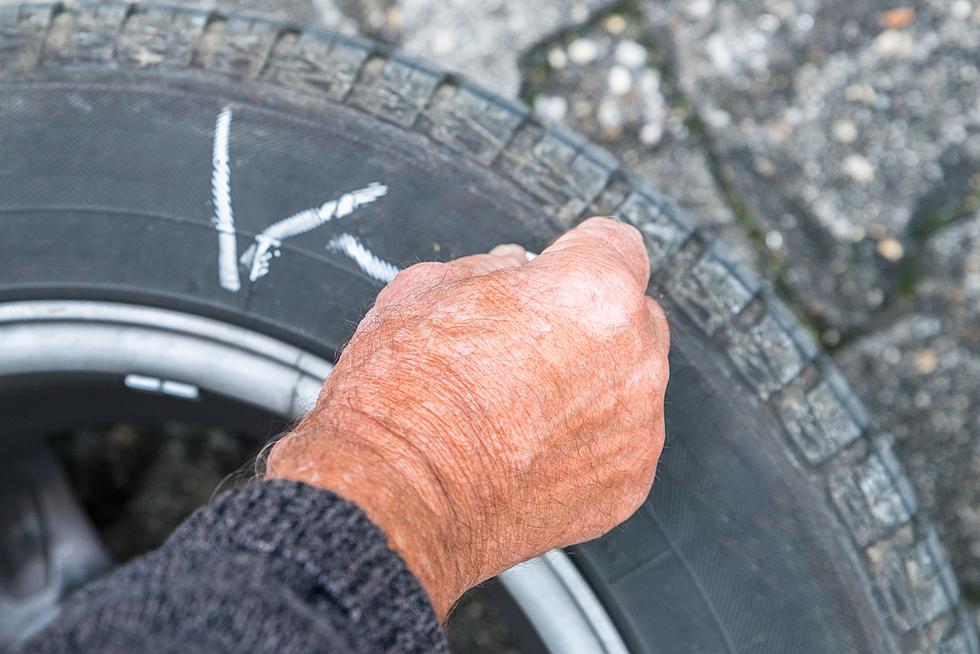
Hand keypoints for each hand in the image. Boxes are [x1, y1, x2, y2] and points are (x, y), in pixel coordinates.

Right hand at [266, 217, 669, 617]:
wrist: (394, 498)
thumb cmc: (402, 394)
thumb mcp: (427, 289)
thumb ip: (493, 268)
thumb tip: (517, 268)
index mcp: (593, 290)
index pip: (617, 243)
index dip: (576, 252)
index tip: (556, 268)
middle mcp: (634, 356)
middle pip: (632, 315)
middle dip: (588, 321)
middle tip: (525, 345)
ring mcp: (638, 426)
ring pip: (628, 383)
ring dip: (590, 385)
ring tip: (519, 409)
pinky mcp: (628, 484)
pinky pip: (619, 443)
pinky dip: (586, 443)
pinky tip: (528, 451)